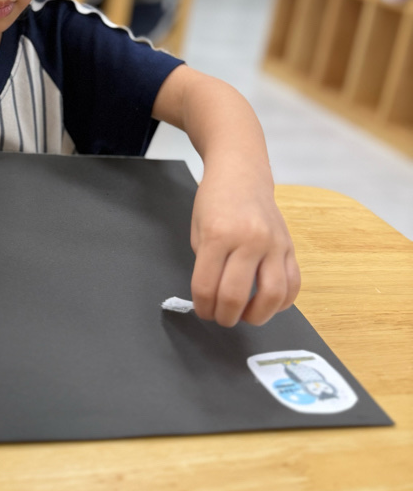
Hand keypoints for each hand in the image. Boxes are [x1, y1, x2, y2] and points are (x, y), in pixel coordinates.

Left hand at [189, 161, 299, 326]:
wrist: (242, 172)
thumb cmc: (215, 200)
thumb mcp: (198, 230)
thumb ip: (205, 263)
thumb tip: (212, 298)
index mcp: (218, 235)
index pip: (206, 286)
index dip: (202, 307)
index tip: (203, 310)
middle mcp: (249, 240)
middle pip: (236, 296)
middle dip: (225, 316)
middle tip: (220, 317)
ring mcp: (273, 244)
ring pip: (272, 295)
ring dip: (257, 316)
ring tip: (245, 316)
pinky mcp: (290, 246)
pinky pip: (293, 284)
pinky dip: (282, 302)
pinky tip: (268, 304)